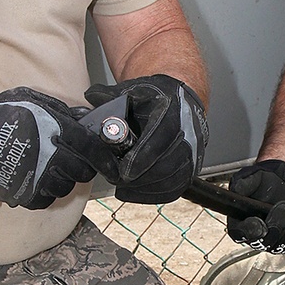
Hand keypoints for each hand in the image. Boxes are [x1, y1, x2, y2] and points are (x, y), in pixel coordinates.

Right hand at [0, 88, 99, 208]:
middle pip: (83, 171)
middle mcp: (52, 156)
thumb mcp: (30, 101)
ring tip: (51, 170)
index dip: (106, 159)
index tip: (112, 166)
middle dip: (83, 167)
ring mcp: (39, 178)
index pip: (92, 148)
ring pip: (66, 187)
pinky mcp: (25, 195)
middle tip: (74, 162)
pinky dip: (46, 193)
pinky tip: (38, 181)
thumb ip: (58, 110)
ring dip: (63, 180)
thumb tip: (82, 117)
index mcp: (56, 130)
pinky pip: (46, 199)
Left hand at [83, 75, 207, 202]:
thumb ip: (112, 97)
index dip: (141, 158)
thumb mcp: (135, 90)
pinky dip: (153, 194)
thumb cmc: (158, 97)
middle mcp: (189, 134)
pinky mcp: (193, 168)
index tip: (123, 170)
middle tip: (115, 177)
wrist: (182, 102)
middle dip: (137, 177)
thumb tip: (91, 96)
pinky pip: (175, 189)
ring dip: (143, 187)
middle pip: (165, 165)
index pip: (160, 139)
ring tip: (123, 184)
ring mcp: (194, 154)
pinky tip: (136, 190)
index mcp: (175, 111)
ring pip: (170, 180)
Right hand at [227, 159, 284, 252]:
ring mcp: (272, 241)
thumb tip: (237, 190)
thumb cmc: (264, 183)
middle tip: (284, 206)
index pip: (240, 234)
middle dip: (277, 224)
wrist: (282, 184)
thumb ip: (244, 184)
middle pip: (265, 242)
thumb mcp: (252, 178)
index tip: (259, 223)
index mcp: (240, 223)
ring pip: (283, 245)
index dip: (249, 231)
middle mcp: (255, 236)